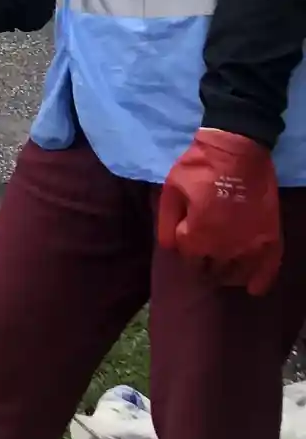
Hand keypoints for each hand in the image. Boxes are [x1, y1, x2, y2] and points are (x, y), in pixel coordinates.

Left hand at [158, 130, 282, 294]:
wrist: (238, 149)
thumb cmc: (200, 167)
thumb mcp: (171, 190)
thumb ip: (167, 223)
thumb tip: (169, 248)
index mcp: (198, 238)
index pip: (190, 261)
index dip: (188, 250)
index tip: (188, 239)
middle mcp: (224, 248)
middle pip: (213, 271)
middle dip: (207, 265)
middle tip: (205, 256)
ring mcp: (251, 244)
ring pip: (237, 273)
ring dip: (229, 273)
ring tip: (224, 267)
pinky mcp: (270, 237)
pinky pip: (268, 268)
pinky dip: (261, 281)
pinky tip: (253, 289)